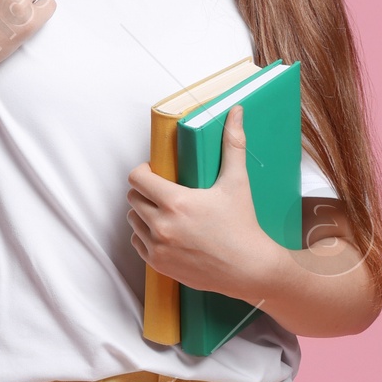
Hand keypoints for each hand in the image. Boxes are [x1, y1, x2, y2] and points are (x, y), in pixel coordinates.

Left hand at [126, 106, 274, 301]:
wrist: (249, 269)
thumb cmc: (243, 225)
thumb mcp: (236, 182)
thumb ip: (232, 144)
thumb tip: (236, 112)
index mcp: (176, 202)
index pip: (136, 178)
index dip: (143, 171)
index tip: (154, 172)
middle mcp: (162, 226)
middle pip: (132, 198)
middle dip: (144, 192)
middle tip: (162, 191)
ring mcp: (158, 248)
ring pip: (133, 221)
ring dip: (143, 214)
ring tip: (164, 211)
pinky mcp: (159, 265)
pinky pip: (137, 243)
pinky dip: (146, 236)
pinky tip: (164, 232)